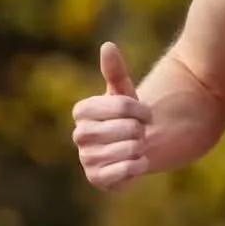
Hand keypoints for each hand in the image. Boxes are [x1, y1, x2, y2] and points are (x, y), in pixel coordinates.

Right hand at [71, 42, 151, 191]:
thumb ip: (116, 71)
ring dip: (140, 148)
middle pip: (126, 129)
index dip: (140, 110)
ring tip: (137, 147)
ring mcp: (86, 159)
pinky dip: (137, 167)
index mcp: (82, 110)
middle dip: (140, 130)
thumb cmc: (126, 117)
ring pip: (128, 149)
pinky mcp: (97, 180)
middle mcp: (79, 135)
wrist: (129, 148)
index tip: (145, 114)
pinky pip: (125, 171)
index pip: (121, 106)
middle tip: (139, 133)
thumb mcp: (123, 93)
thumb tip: (107, 45)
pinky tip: (136, 162)